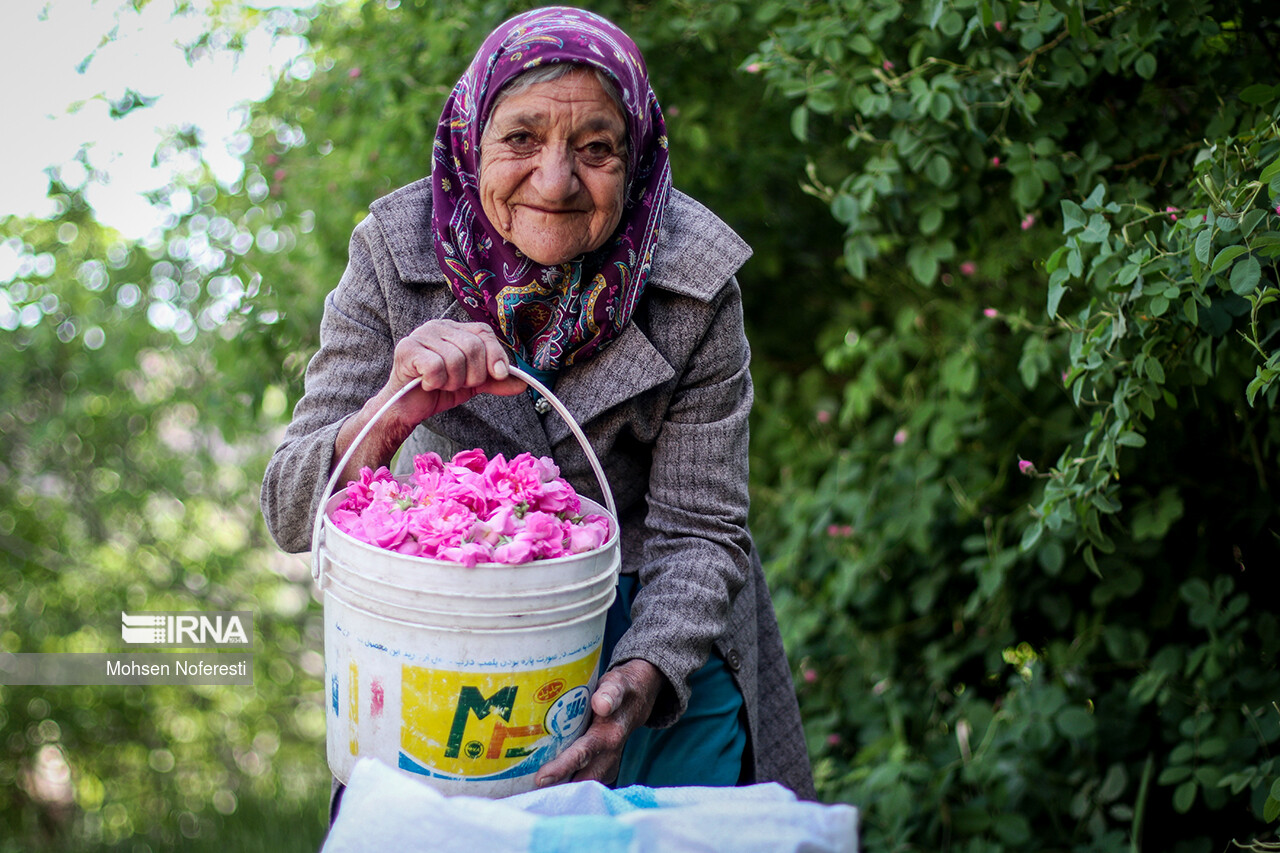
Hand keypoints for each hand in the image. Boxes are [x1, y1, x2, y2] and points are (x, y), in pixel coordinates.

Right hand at [333, 319, 526, 479]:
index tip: (498, 375)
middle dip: (472, 375)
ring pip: (455, 359)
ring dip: (452, 381)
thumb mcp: (472, 384)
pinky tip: (427, 384)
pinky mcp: (406, 349)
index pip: (484, 333)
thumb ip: (495, 380)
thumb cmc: (437, 391)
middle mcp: (438, 326)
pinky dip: (436, 382)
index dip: (496, 354)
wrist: (406, 408)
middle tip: (458, 384)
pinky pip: (436, 366)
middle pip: (473, 346)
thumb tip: (522, 383)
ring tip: (441, 384)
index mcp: (454, 329)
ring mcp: (420, 335)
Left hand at [533, 659, 663, 788]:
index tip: (540, 777)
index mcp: (610, 735)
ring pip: (584, 784)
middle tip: (530, 792)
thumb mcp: (617, 685)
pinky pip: (585, 781)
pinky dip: (569, 785)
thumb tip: (602, 704)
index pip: (582, 754)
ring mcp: (608, 765)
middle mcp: (609, 755)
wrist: (637, 700)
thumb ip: (610, 693)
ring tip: (535, 793)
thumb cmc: (620, 690)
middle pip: (581, 778)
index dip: (561, 767)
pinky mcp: (604, 768)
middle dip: (557, 787)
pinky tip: (548, 786)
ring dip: (563, 790)